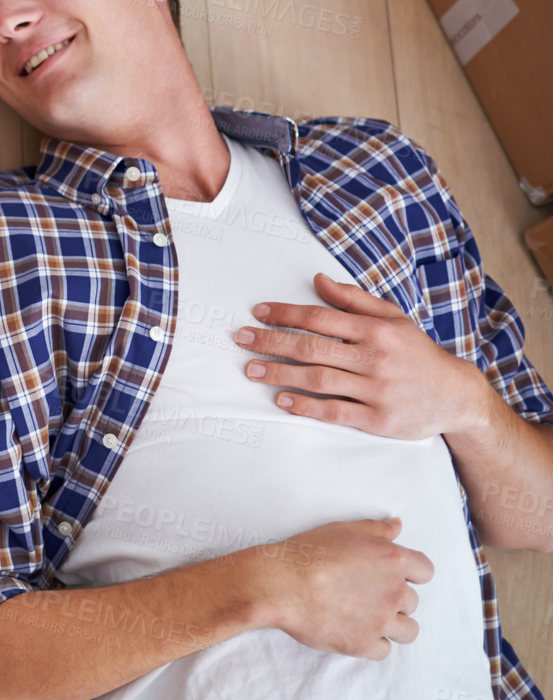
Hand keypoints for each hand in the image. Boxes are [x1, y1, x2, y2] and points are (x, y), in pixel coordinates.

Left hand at [234, 271, 491, 439]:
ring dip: (279, 374)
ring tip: (251, 369)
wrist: (456, 396)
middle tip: (242, 339)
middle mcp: (375, 358)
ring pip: (318, 379)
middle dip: (271, 342)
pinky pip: (334, 411)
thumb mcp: (393, 318)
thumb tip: (318, 280)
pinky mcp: (378, 419)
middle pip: (312, 348)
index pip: (320, 318)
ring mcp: (377, 390)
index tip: (258, 312)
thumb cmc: (417, 352)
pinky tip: (281, 399)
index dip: (285, 314)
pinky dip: (305, 405)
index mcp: (376, 330)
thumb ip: (354, 299)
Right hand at [256, 517, 432, 658]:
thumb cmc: (308, 553)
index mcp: (393, 560)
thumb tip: (397, 526)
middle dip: (392, 599)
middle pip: (412, 602)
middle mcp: (394, 592)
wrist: (280, 584)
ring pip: (408, 631)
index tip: (391, 576)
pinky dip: (372, 643)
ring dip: (391, 625)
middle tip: (364, 594)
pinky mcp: (365, 644)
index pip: (425, 571)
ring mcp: (381, 621)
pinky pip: (384, 650)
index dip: (409, 574)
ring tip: (366, 617)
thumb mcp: (342, 530)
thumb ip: (376, 530)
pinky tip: (354, 630)